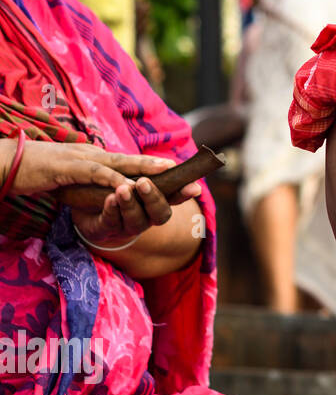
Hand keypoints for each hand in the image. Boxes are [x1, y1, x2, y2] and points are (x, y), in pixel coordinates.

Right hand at [2, 139, 176, 197]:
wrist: (6, 164)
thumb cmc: (37, 173)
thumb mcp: (71, 179)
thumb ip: (92, 183)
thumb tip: (112, 192)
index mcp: (96, 158)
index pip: (132, 165)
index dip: (158, 171)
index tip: (185, 178)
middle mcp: (93, 154)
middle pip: (134, 161)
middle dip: (164, 169)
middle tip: (192, 175)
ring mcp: (81, 158)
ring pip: (120, 163)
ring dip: (145, 168)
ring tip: (170, 173)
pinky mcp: (67, 167)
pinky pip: (94, 173)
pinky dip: (113, 179)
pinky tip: (129, 186)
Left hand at [69, 175, 201, 249]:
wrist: (82, 207)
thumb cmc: (115, 188)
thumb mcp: (132, 177)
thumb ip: (149, 171)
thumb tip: (172, 164)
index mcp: (156, 202)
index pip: (175, 198)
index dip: (184, 194)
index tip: (193, 187)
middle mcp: (147, 217)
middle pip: (159, 214)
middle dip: (153, 198)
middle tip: (144, 182)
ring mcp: (126, 226)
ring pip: (135, 220)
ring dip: (130, 204)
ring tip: (122, 189)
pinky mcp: (104, 230)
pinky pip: (110, 222)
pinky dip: (111, 210)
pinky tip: (109, 198)